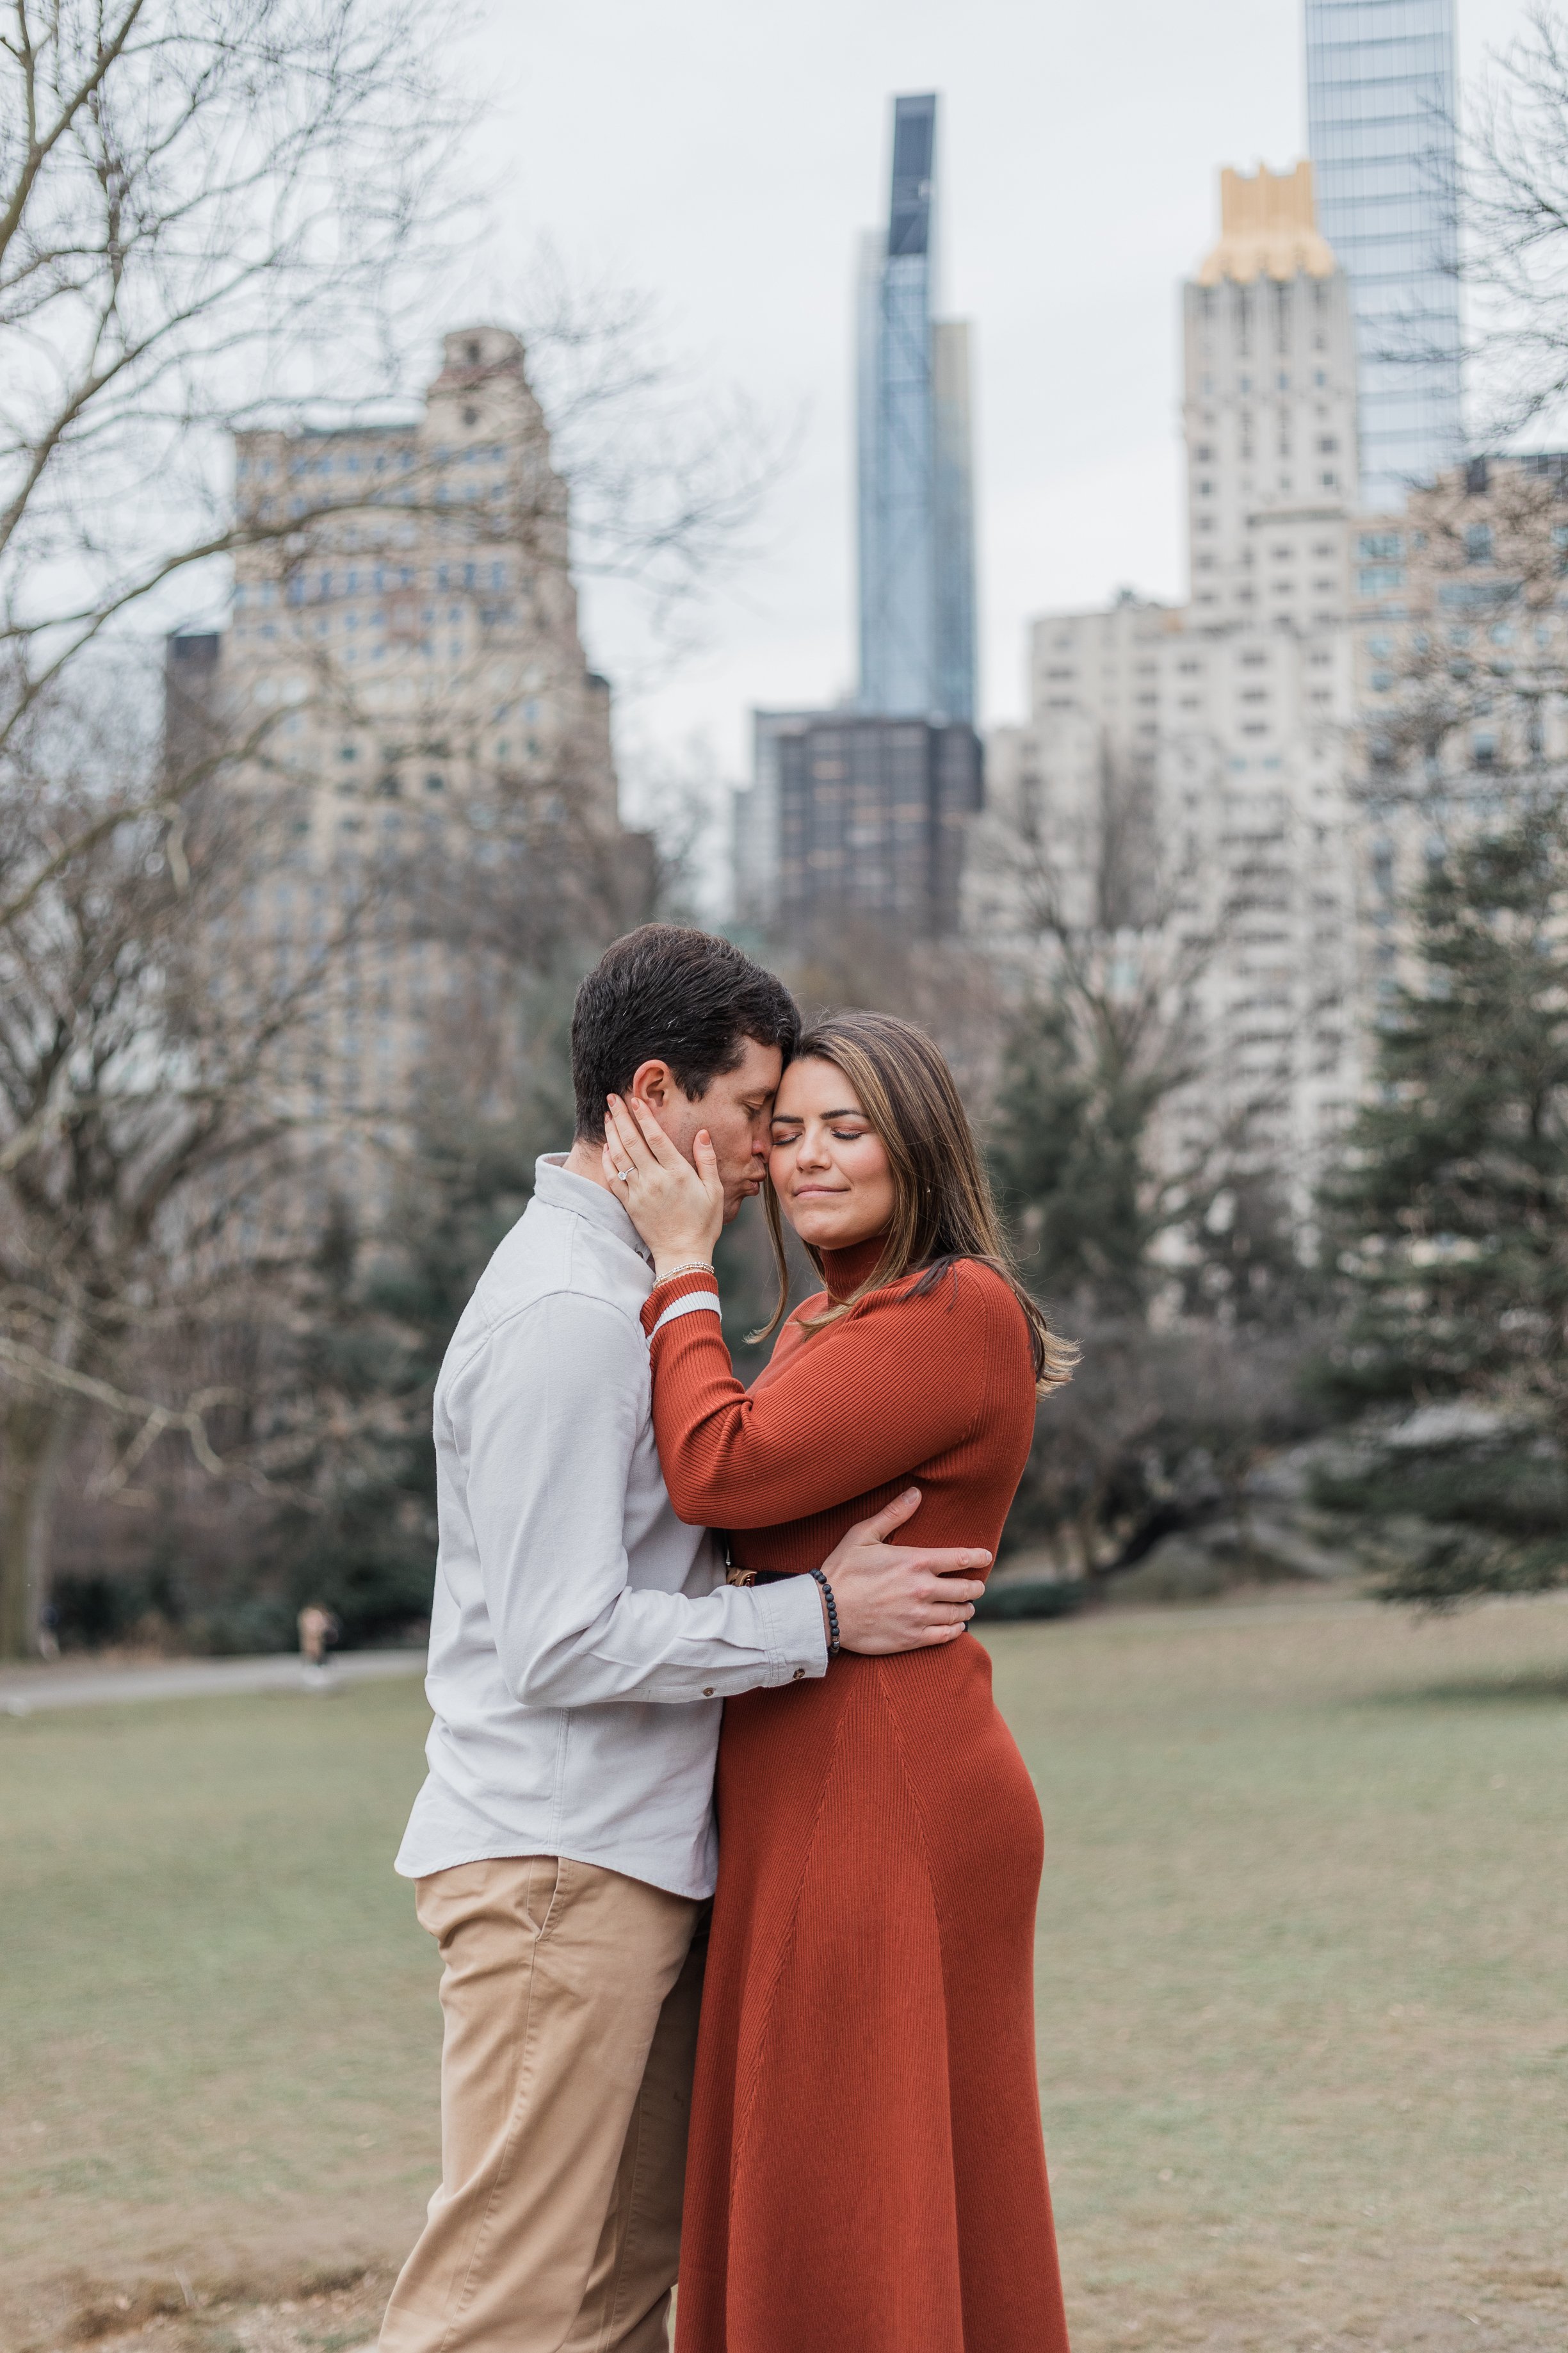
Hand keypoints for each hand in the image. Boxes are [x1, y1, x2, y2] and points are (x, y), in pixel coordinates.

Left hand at [602, 1093, 723, 1271]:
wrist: (683, 1254)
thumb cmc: (703, 1223)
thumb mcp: (714, 1190)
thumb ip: (706, 1160)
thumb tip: (702, 1133)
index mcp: (677, 1173)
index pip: (655, 1137)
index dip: (643, 1116)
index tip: (635, 1099)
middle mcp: (655, 1179)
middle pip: (632, 1141)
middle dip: (621, 1117)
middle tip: (613, 1098)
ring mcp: (639, 1192)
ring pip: (620, 1156)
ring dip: (612, 1134)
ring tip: (608, 1117)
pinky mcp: (629, 1204)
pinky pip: (613, 1178)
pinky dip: (608, 1160)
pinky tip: (606, 1148)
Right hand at [820, 1489, 989, 1654]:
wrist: (824, 1612)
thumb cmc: (842, 1570)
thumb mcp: (863, 1534)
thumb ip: (893, 1514)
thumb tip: (916, 1492)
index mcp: (915, 1561)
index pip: (960, 1558)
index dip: (978, 1556)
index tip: (986, 1556)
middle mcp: (923, 1589)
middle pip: (967, 1589)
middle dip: (975, 1586)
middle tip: (976, 1585)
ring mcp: (919, 1616)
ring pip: (960, 1613)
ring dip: (967, 1608)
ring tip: (966, 1606)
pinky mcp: (912, 1639)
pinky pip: (947, 1636)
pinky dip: (956, 1630)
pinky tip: (955, 1626)